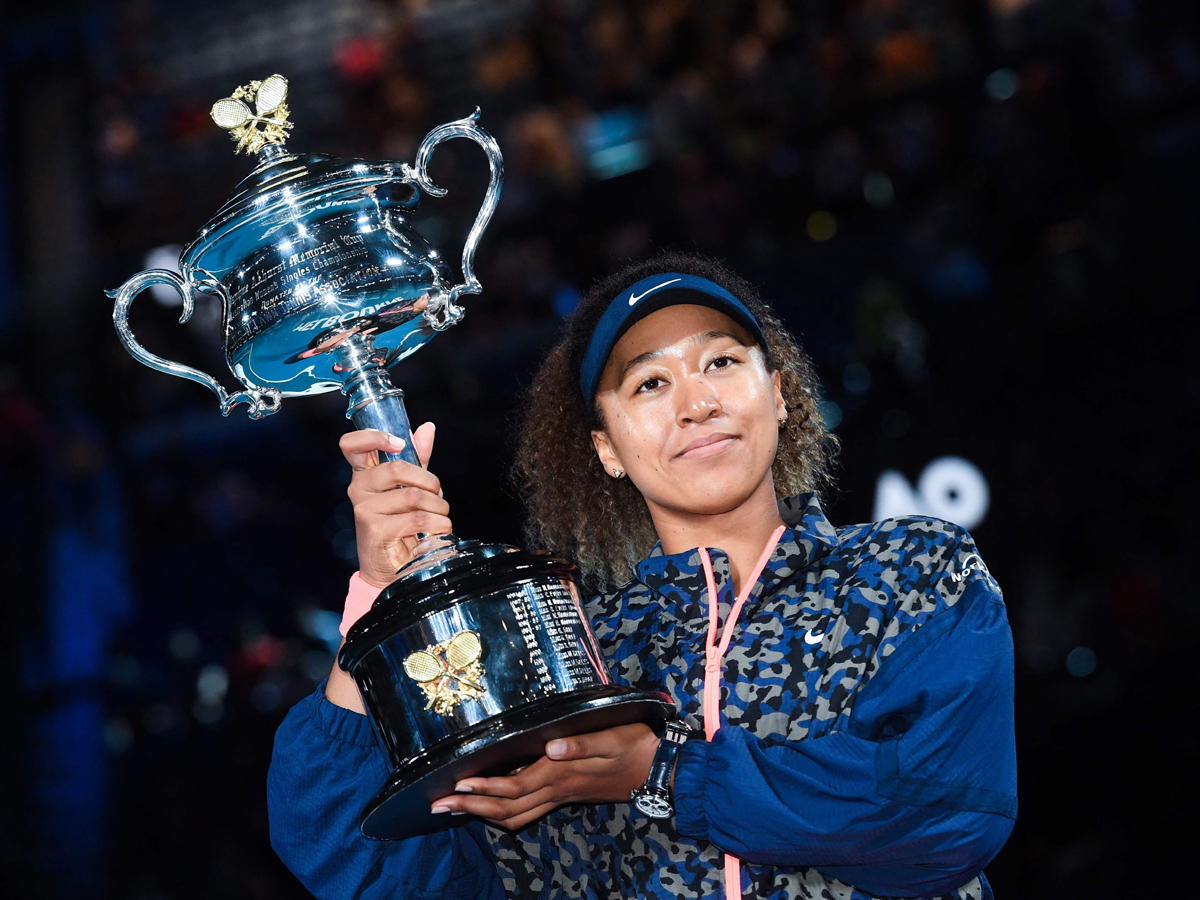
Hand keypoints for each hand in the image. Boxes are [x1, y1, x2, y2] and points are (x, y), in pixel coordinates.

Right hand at [341, 422, 450, 586]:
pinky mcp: (375, 530)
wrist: (393, 570)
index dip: (373, 436)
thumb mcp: (411, 487)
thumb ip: (417, 458)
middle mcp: (359, 490)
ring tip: (440, 517)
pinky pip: (417, 518)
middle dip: (429, 481)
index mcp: (364, 475)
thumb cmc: (402, 526)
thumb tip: (426, 428)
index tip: (399, 444)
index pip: (351, 445)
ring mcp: (364, 510)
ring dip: (439, 507)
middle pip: (397, 467)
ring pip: (413, 495)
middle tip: (437, 495)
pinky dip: (438, 525)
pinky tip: (438, 531)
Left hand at [430, 723, 659, 830]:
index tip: (456, 786)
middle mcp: (556, 789)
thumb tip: (551, 747)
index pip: (513, 788)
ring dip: (481, 814)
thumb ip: (582, 743)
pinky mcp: (565, 795)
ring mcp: (560, 796)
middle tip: (436, 806)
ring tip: (454, 809)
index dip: (483, 790)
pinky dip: (503, 814)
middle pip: (505, 808)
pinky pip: (527, 812)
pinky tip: (492, 809)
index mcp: (560, 774)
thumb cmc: (634, 747)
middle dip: (470, 808)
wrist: (658, 770)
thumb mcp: (612, 737)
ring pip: (514, 815)